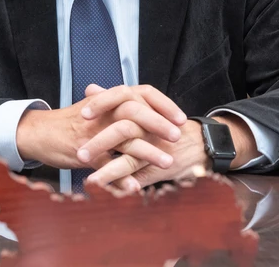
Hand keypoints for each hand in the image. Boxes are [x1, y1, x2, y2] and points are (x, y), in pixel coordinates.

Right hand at [16, 84, 186, 172]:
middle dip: (159, 124)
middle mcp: (103, 112)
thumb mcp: (98, 108)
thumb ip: (121, 108)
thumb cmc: (71, 122)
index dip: (164, 105)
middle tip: (177, 138)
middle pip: (136, 111)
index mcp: (111, 99)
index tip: (181, 119)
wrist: (39, 132)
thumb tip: (149, 110)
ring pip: (125, 138)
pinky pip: (106, 165)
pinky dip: (121, 178)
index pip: (143, 93)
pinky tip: (135, 187)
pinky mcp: (83, 152)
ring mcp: (93, 132)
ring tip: (166, 163)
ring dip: (148, 152)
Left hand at [84, 112, 262, 191]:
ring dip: (108, 170)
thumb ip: (114, 100)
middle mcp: (150, 125)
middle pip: (124, 129)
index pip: (121, 98)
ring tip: (89, 181)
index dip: (102, 105)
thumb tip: (90, 87)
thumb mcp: (142, 107)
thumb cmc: (163, 123)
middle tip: (79, 153)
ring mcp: (156, 147)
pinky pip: (139, 176)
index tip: (82, 114)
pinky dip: (122, 184)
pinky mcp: (159, 166)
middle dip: (100, 143)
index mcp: (143, 106)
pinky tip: (107, 192)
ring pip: (131, 158)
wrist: (198, 142)